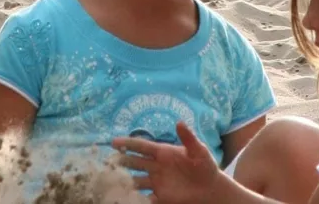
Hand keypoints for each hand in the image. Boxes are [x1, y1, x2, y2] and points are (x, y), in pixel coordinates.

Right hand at [112, 124, 226, 203]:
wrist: (211, 189)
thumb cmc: (206, 167)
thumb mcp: (199, 151)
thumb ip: (189, 138)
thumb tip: (179, 122)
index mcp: (163, 153)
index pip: (142, 147)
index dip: (128, 144)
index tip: (113, 142)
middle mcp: (156, 167)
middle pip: (134, 163)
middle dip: (121, 161)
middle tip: (107, 161)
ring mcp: (157, 183)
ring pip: (136, 181)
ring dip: (125, 181)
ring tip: (112, 182)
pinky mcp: (161, 197)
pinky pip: (145, 198)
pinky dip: (136, 199)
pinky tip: (126, 199)